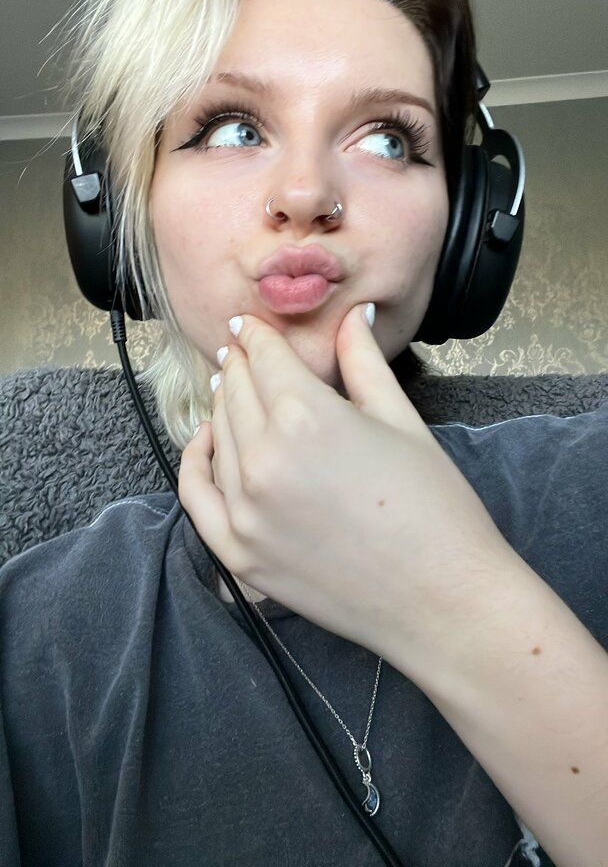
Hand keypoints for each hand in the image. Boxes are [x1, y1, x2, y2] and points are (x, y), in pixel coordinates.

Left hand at [179, 306, 511, 674]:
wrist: (443, 600)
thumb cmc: (435, 506)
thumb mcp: (401, 418)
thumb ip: (363, 361)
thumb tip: (351, 315)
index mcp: (305, 416)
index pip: (266, 358)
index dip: (258, 334)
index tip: (251, 324)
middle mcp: (263, 459)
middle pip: (236, 393)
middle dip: (241, 365)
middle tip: (243, 351)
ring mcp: (245, 510)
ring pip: (217, 437)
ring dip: (221, 406)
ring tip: (230, 389)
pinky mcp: (240, 554)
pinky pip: (197, 497)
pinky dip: (196, 463)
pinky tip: (205, 442)